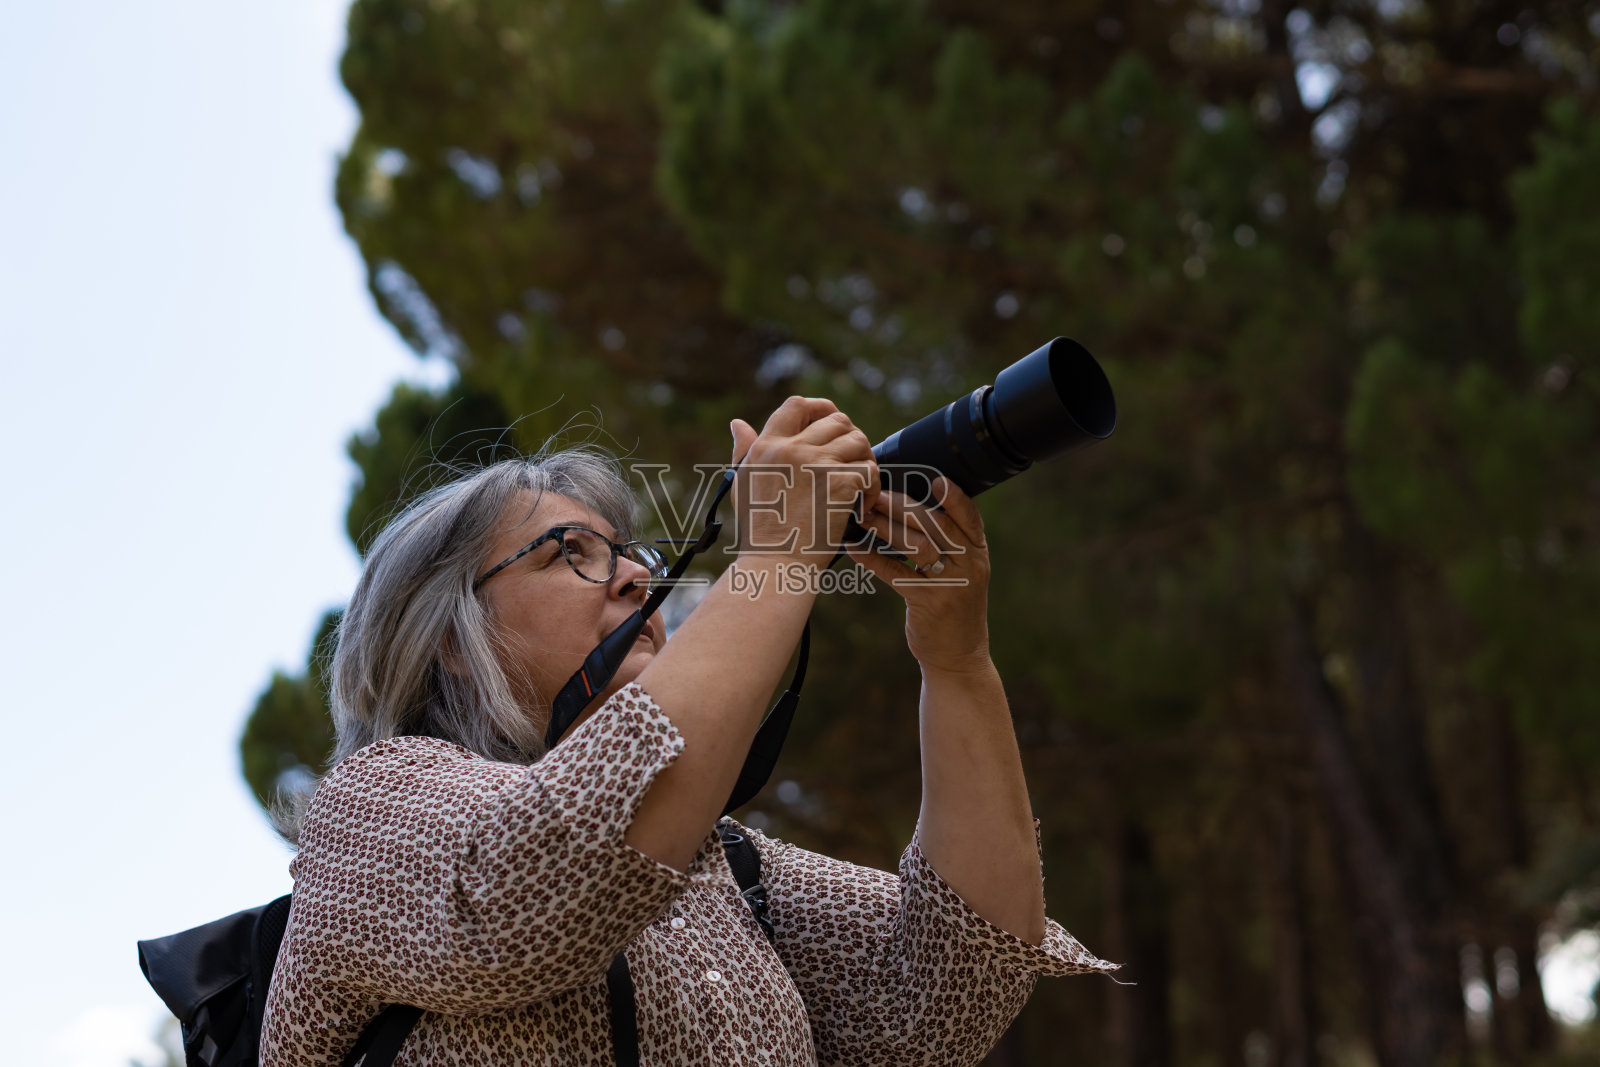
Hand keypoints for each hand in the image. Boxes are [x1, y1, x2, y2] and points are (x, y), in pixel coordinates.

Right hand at [729, 397, 878, 568]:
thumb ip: (743, 451)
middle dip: (849, 438)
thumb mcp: (743, 485)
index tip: (829, 427)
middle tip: (850, 464)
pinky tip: (862, 505)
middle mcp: (791, 448)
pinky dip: (873, 487)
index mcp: (766, 446)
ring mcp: (816, 463)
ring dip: (864, 460)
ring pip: (858, 439)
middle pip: (836, 419)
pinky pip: (870, 468)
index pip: (796, 405)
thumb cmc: (759, 532)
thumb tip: (738, 423)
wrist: (776, 566)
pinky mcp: (840, 482)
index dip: (818, 409)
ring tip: (858, 485)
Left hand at [847, 476, 991, 672]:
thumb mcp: (962, 573)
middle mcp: (969, 565)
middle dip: (903, 506)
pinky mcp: (929, 603)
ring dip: (886, 528)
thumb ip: (947, 544)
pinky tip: (856, 549)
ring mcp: (951, 585)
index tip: (934, 479)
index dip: (954, 496)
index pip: (969, 517)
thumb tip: (908, 508)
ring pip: (917, 546)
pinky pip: (897, 575)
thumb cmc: (953, 606)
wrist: (959, 656)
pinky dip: (874, 560)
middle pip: (936, 525)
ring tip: (863, 517)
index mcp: (977, 553)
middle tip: (877, 494)